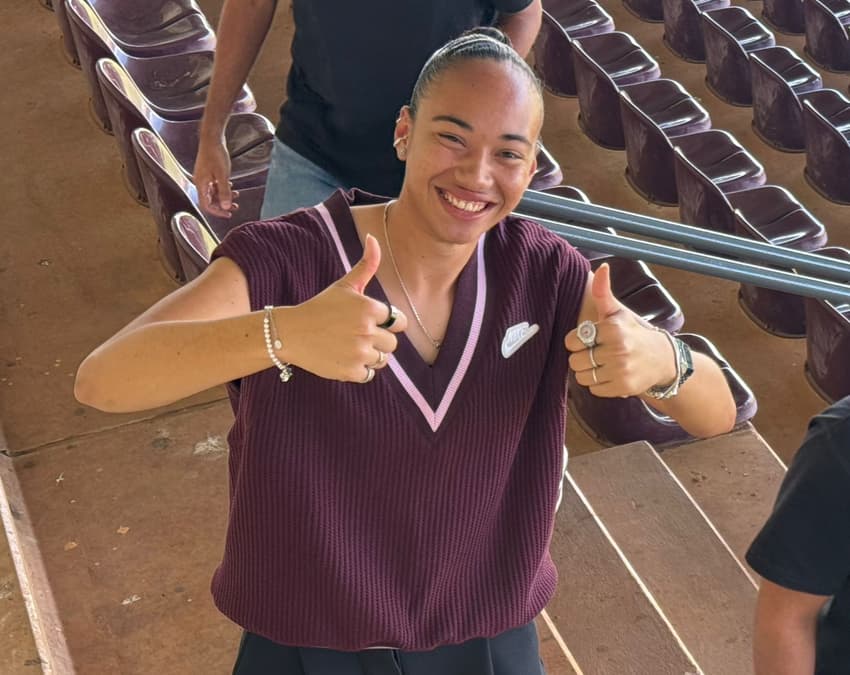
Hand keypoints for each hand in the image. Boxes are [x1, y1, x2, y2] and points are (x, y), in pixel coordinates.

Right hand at [193, 136, 238, 217]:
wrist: (212, 138)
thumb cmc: (216, 153)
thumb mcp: (223, 175)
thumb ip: (224, 192)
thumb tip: (226, 206)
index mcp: (201, 184)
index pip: (206, 205)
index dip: (217, 212)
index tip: (228, 214)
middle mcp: (200, 182)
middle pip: (210, 200)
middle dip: (223, 205)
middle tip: (235, 207)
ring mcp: (203, 177)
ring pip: (213, 193)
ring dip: (224, 196)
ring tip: (236, 196)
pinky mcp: (207, 172)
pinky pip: (214, 185)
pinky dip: (222, 188)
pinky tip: (231, 187)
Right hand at [283, 235, 407, 381]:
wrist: (291, 332)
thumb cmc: (321, 307)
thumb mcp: (344, 285)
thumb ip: (366, 264)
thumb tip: (374, 238)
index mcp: (369, 308)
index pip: (399, 322)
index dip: (386, 322)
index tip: (369, 321)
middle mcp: (367, 331)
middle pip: (392, 344)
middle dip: (379, 340)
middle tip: (356, 335)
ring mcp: (359, 353)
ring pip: (382, 360)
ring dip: (370, 355)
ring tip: (350, 345)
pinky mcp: (350, 371)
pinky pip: (369, 374)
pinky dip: (360, 369)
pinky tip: (344, 357)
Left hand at [564, 263, 675, 397]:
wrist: (664, 360)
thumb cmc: (634, 333)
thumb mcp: (618, 312)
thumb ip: (603, 292)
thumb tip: (601, 268)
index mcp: (613, 327)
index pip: (572, 340)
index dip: (577, 342)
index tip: (589, 340)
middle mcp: (618, 348)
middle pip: (574, 361)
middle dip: (582, 358)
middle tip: (597, 354)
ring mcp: (621, 369)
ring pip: (582, 377)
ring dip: (589, 373)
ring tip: (603, 365)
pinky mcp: (624, 387)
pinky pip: (594, 389)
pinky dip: (599, 385)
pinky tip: (611, 375)